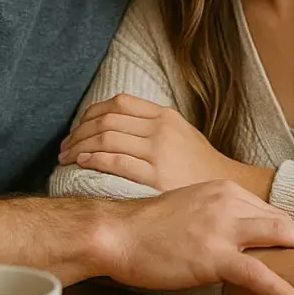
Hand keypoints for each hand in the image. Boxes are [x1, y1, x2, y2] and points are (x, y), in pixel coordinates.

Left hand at [59, 93, 273, 197]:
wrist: (228, 191)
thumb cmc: (199, 167)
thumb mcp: (181, 134)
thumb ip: (151, 125)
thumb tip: (114, 124)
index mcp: (165, 115)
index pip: (118, 103)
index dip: (90, 114)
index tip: (78, 129)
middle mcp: (160, 128)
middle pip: (106, 120)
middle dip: (79, 133)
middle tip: (64, 148)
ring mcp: (158, 151)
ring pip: (106, 138)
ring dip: (80, 146)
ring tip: (67, 158)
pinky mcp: (155, 175)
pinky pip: (116, 161)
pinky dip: (94, 159)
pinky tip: (82, 163)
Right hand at [97, 180, 293, 294]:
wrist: (117, 233)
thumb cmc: (143, 226)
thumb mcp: (185, 207)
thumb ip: (211, 214)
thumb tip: (227, 231)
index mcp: (220, 189)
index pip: (263, 207)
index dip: (286, 224)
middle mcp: (226, 201)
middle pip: (278, 219)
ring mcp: (222, 227)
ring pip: (276, 238)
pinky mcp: (214, 255)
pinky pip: (258, 274)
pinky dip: (281, 289)